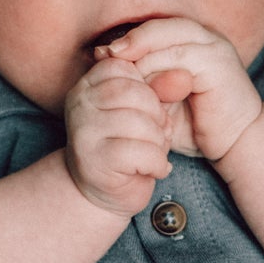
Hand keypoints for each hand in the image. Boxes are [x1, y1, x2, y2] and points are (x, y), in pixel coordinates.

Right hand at [63, 55, 173, 214]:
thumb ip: (160, 90)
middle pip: (135, 93)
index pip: (125, 67)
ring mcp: (84, 132)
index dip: (148, 89)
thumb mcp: (144, 112)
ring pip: (140, 123)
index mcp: (87, 85)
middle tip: (159, 135)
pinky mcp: (95, 160)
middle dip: (157, 116)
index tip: (148, 112)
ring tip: (155, 153)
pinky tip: (154, 170)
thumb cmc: (127, 148)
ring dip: (159, 142)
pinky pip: (141, 153)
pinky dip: (157, 164)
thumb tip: (183, 75)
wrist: (104, 195)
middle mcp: (79, 104)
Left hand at [100, 18, 262, 163]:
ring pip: (170, 36)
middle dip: (130, 39)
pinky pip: (182, 56)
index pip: (156, 29)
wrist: (236, 143)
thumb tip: (105, 61)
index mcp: (194, 42)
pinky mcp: (220, 63)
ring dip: (141, 50)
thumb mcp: (161, 101)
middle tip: (103, 54)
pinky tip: (142, 80)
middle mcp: (206, 39)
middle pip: (161, 25)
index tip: (100, 54)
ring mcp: (215, 48)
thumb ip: (141, 82)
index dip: (128, 39)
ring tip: (116, 62)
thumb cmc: (198, 125)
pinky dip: (159, 65)